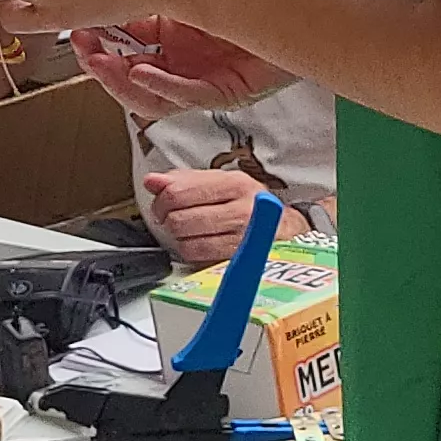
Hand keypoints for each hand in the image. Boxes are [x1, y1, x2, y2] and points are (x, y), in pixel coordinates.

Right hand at [77, 18, 292, 121]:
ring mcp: (203, 83)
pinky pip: (190, 96)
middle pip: (132, 84)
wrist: (292, 0)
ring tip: (107, 66)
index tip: (76, 33)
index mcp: (170, 47)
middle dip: (103, 72)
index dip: (97, 50)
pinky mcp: (228, 91)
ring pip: (155, 101)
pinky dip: (163, 86)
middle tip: (85, 52)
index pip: (123, 56)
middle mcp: (184, 70)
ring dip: (125, 85)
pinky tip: (143, 72)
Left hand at [140, 167, 294, 263]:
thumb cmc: (248, 203)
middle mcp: (243, 210)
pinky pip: (199, 258)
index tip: (162, 205)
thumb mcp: (219, 182)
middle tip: (173, 219)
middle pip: (179, 219)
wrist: (287, 229)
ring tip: (188, 230)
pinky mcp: (241, 260)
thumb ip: (183, 180)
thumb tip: (152, 181)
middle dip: (168, 221)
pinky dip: (191, 251)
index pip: (178, 192)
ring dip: (179, 238)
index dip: (161, 201)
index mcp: (235, 184)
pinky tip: (199, 242)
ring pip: (186, 242)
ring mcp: (244, 238)